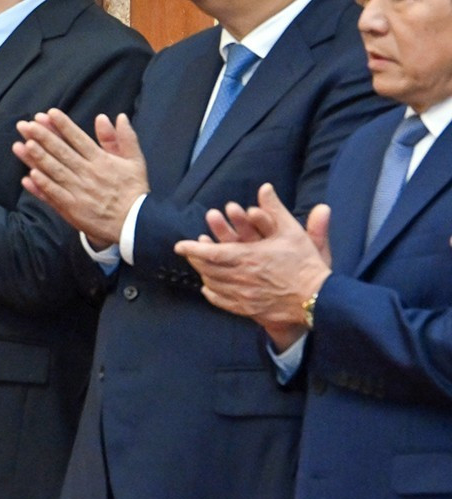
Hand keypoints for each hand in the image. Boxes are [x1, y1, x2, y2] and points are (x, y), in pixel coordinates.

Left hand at [13, 109, 147, 246]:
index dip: (64, 125)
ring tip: (24, 144)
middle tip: (28, 125)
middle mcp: (88, 173)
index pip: (79, 139)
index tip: (50, 113)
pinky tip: (30, 175)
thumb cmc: (134, 190)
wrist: (135, 223)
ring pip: (55, 171)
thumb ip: (124, 138)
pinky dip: (43, 185)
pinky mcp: (72, 208)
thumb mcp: (135, 161)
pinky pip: (55, 194)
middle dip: (44, 137)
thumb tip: (117, 116)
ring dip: (39, 157)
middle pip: (62, 152)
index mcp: (102, 160)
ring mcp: (79, 191)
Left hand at [175, 183, 331, 350]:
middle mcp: (241, 278)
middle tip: (188, 254)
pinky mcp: (249, 310)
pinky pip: (222, 302)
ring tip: (199, 267)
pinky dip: (212, 294)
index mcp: (248, 258)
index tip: (179, 245)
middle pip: (207, 270)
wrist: (319, 298)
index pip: (211, 253)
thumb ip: (275, 209)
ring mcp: (244, 296)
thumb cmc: (306, 264)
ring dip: (203, 275)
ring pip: (213, 285)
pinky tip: (209, 288)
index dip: (192, 249)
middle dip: (195, 260)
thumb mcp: (292, 232)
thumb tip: (265, 187)